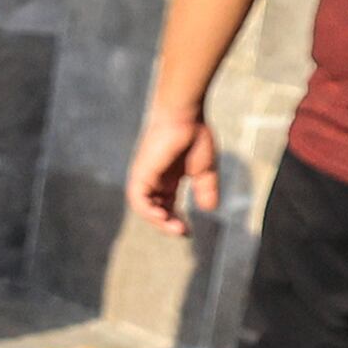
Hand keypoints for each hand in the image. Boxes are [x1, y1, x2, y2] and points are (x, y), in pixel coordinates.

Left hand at [127, 103, 225, 240]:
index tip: (187, 231)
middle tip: (182, 232)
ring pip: (144, 207)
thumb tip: (209, 210)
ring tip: (175, 228)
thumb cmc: (195, 135)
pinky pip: (138, 198)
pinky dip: (147, 210)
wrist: (185, 115)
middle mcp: (153, 179)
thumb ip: (205, 190)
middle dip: (167, 224)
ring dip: (158, 221)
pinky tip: (162, 216)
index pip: (165, 205)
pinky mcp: (141, 172)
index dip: (174, 219)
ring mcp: (145, 175)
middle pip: (154, 209)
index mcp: (166, 178)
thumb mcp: (204, 170)